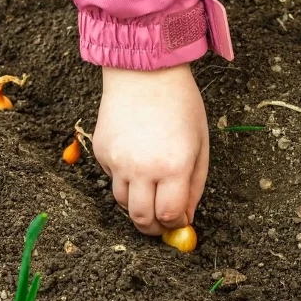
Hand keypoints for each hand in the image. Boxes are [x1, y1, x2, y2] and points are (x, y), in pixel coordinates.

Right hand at [93, 64, 208, 235]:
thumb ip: (194, 186)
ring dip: (138, 205)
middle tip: (160, 224)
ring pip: (124, 203)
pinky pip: (112, 179)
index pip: (169, 216)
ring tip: (150, 193)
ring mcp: (118, 162)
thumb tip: (184, 218)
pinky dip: (124, 180)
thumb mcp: (200, 145)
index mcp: (174, 167)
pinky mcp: (101, 153)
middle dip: (153, 227)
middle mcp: (143, 169)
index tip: (178, 222)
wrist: (144, 72)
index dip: (175, 224)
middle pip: (142, 219)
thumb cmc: (180, 104)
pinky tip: (135, 160)